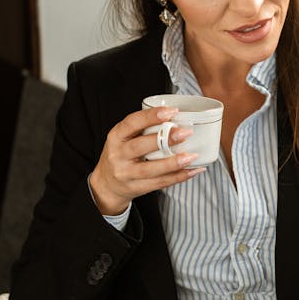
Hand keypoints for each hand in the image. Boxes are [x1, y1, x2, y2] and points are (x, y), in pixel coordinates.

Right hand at [88, 106, 203, 214]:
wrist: (107, 185)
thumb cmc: (121, 155)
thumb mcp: (123, 138)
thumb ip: (142, 129)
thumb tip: (176, 118)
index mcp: (116, 137)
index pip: (132, 123)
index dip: (151, 116)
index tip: (171, 111)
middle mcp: (118, 155)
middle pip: (140, 146)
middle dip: (164, 139)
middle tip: (185, 133)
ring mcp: (126, 174)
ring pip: (151, 169)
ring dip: (173, 163)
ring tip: (191, 156)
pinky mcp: (136, 188)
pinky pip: (159, 183)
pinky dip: (178, 177)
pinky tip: (192, 170)